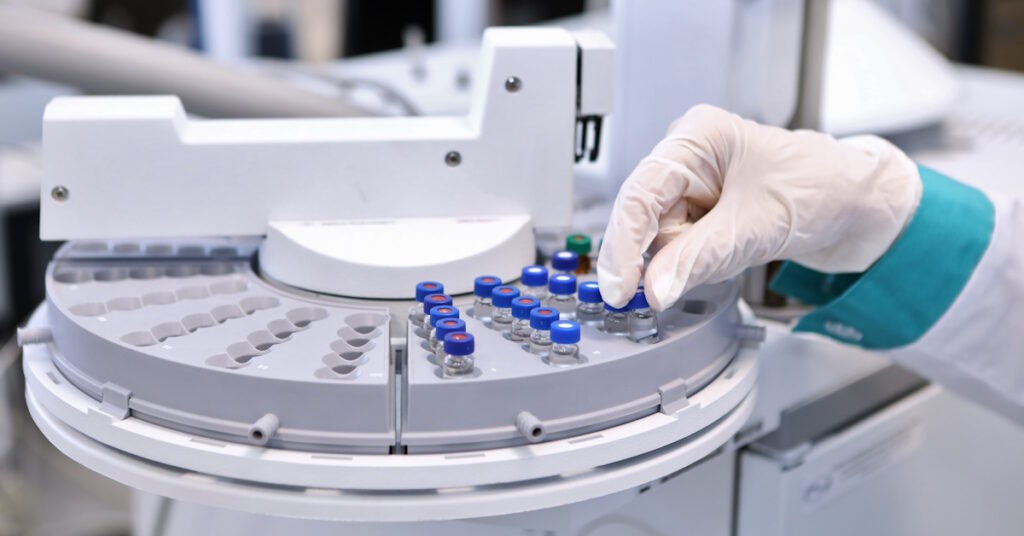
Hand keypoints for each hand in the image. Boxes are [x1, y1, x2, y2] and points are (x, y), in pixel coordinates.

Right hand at [597, 104, 921, 309]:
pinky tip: (731, 255)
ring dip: (688, 262)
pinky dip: (699, 265)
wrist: (864, 209)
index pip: (640, 193)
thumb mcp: (759, 224)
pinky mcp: (704, 217)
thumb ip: (699, 258)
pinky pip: (682, 252)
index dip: (623, 245)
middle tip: (659, 293)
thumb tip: (653, 288)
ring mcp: (695, 190)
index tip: (619, 289)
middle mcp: (688, 160)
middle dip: (661, 256)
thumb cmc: (824, 186)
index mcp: (696, 139)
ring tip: (736, 249)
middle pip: (644, 220)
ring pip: (661, 242)